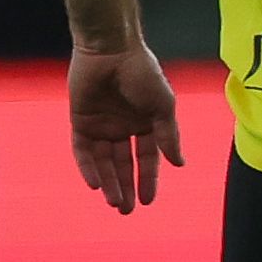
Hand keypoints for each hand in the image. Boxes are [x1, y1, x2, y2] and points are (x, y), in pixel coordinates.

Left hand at [69, 44, 185, 213]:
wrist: (110, 50)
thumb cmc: (142, 73)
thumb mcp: (162, 106)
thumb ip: (168, 135)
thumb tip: (179, 164)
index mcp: (146, 123)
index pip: (147, 158)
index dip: (148, 179)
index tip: (149, 201)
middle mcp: (123, 127)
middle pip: (124, 164)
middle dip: (126, 187)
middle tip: (127, 211)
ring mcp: (101, 125)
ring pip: (104, 161)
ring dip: (108, 182)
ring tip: (113, 203)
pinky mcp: (81, 121)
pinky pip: (83, 150)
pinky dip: (88, 167)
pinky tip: (94, 184)